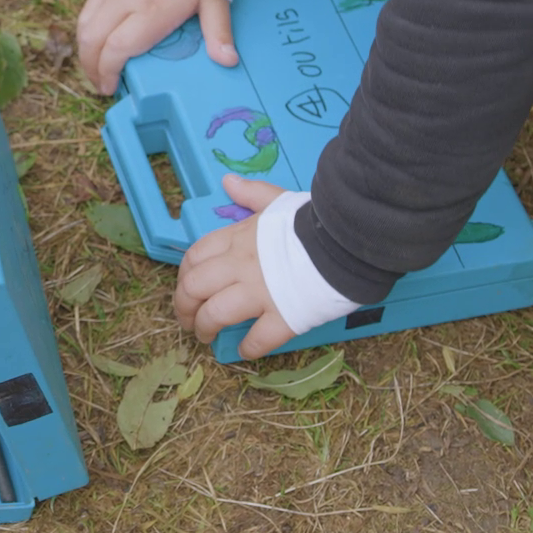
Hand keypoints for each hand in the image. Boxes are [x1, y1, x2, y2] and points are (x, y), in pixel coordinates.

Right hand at [76, 0, 236, 94]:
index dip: (108, 72)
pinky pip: (87, 10)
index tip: (110, 88)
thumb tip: (227, 60)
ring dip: (84, 51)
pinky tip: (94, 40)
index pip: (117, 48)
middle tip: (100, 84)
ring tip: (94, 67)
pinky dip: (85, 30)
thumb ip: (218, 31)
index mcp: (151, 12)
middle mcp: (124, 2)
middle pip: (92, 41)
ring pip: (84, 26)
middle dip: (90, 68)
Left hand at [171, 175, 297, 358]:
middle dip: (184, 307)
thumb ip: (252, 193)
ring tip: (206, 338)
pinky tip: (246, 352)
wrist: (349, 238)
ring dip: (205, 328)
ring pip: (216, 314)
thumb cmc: (315, 219)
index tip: (186, 288)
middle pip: (195, 288)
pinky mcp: (285, 316)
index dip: (184, 276)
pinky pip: (259, 338)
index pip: (195, 258)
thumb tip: (228, 181)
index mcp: (238, 238)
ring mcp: (260, 292)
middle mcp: (241, 265)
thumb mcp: (278, 200)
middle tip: (188, 321)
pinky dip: (249, 348)